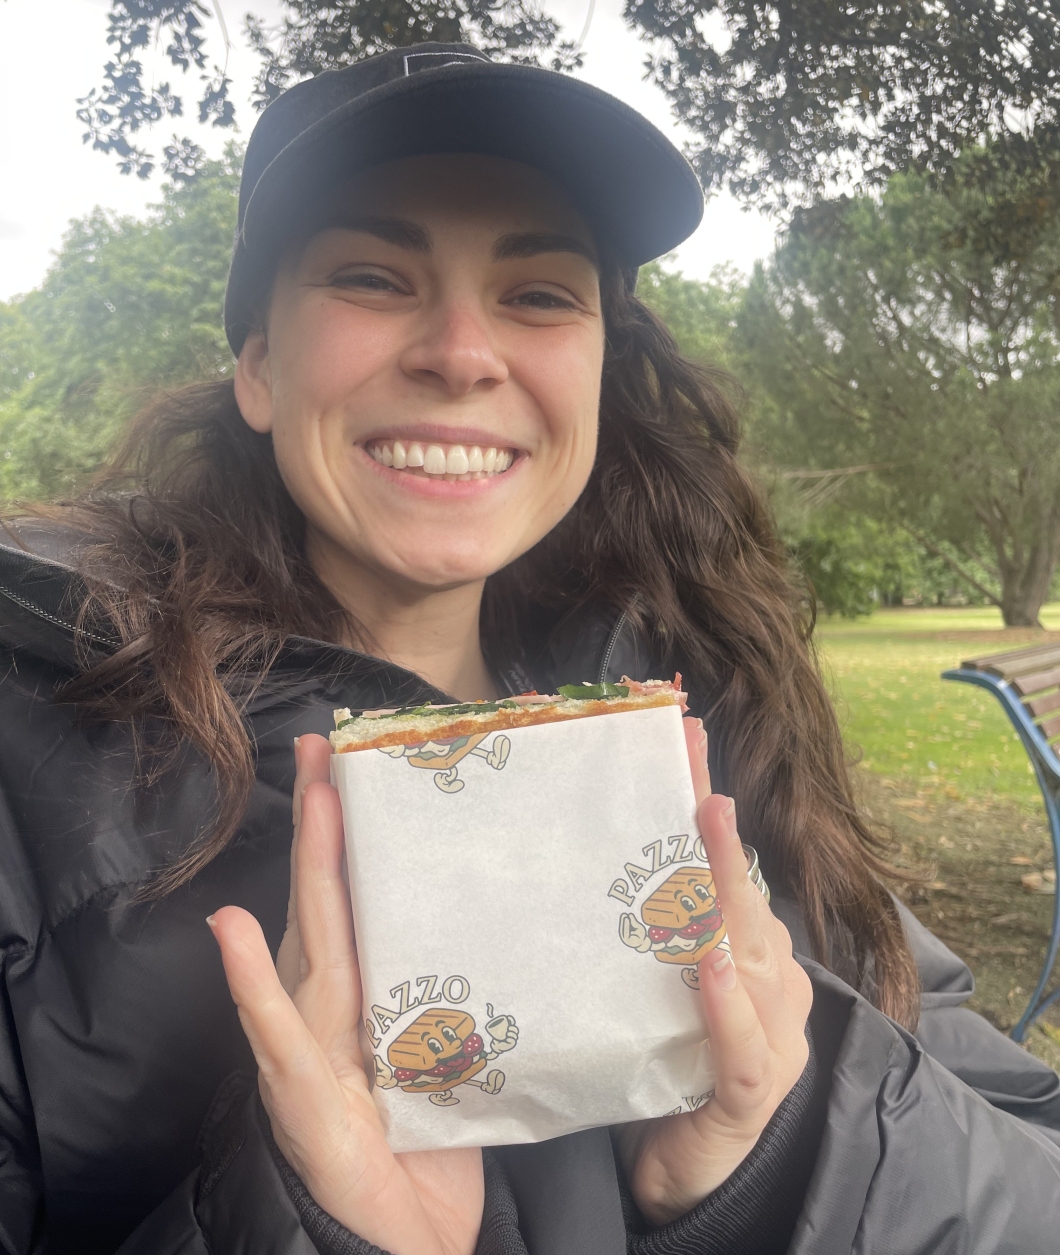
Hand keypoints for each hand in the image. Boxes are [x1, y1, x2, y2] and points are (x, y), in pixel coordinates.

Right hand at [208, 734, 482, 1254]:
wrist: (401, 1239)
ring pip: (310, 939)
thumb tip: (488, 920)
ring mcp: (311, 1043)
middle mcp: (334, 1005)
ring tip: (312, 799)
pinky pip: (277, 1028)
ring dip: (308, 867)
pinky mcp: (299, 1093)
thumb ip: (453, 992)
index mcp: (370, 992)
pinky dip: (250, 977)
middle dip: (326, 823)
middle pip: (328, 898)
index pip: (359, 896)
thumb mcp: (449, 1056)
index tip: (366, 760)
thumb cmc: (427, 1145)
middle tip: (324, 745)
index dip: (356, 831)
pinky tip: (230, 926)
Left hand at [614, 718, 812, 1225]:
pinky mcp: (749, 1095)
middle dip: (715, 827)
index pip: (723, 864)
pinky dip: (725, 1005)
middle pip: (739, 892)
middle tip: (692, 759)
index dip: (705, 799)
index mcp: (744, 948)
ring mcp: (771, 1034)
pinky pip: (740, 1045)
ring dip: (724, 892)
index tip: (681, 731)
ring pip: (749, 954)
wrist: (687, 1175)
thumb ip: (644, 924)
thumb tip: (581, 849)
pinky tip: (706, 966)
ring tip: (707, 827)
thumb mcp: (652, 983)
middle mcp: (768, 979)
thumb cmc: (667, 1067)